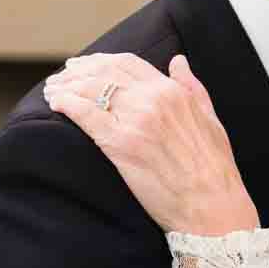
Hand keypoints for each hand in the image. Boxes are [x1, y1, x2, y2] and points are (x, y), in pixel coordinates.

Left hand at [44, 52, 259, 235]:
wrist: (212, 206)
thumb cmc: (215, 170)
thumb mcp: (210, 119)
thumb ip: (191, 87)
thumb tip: (178, 61)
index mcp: (173, 92)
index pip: (128, 63)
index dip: (101, 61)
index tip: (85, 66)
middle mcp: (153, 99)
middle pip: (105, 73)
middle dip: (78, 72)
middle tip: (62, 77)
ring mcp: (136, 120)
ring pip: (91, 90)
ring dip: (66, 87)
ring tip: (53, 91)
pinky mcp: (121, 144)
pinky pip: (86, 115)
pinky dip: (67, 104)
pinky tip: (56, 104)